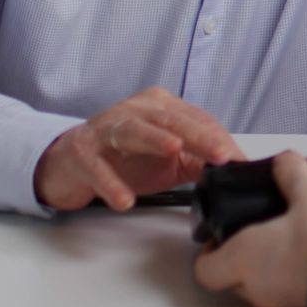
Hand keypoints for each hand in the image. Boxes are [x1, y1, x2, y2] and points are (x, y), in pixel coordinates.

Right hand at [34, 86, 244, 210]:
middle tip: (221, 154)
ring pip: (133, 131)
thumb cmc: (122, 158)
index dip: (216, 138)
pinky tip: (124, 200)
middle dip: (198, 136)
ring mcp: (105, 129)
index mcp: (159, 107)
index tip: (236, 158)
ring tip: (174, 150)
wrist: (69, 164)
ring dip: (154, 140)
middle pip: (169, 120)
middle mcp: (134, 110)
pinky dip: (111, 184)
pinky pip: (97, 168)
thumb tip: (236, 168)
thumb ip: (199, 161)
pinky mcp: (81, 153)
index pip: (194, 118)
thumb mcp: (166, 159)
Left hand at [193, 151, 306, 306]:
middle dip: (248, 257)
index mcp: (245, 259)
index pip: (205, 269)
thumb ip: (293, 174)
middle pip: (237, 280)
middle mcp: (260, 290)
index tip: (221, 236)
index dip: (210, 252)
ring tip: (304, 241)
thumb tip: (285, 162)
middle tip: (265, 233)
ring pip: (271, 290)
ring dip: (281, 269)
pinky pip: (302, 296)